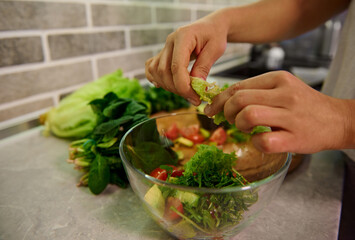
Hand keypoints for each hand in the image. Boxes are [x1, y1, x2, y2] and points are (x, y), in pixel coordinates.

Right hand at [145, 12, 227, 104]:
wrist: (211, 26)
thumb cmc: (215, 35)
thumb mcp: (215, 49)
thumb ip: (204, 66)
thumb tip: (195, 86)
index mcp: (183, 37)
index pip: (176, 66)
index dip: (183, 86)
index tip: (195, 98)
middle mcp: (170, 41)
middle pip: (164, 71)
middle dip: (178, 89)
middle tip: (194, 98)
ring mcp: (164, 47)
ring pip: (156, 71)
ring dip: (169, 86)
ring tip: (186, 92)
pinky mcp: (163, 53)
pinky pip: (151, 67)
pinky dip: (156, 78)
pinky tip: (167, 86)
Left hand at [204, 71, 350, 152]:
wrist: (338, 120)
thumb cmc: (304, 106)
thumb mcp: (282, 89)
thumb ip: (255, 91)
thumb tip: (223, 101)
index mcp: (278, 78)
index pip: (238, 86)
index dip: (219, 100)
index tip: (211, 109)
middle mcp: (285, 93)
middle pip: (239, 99)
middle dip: (227, 112)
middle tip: (232, 120)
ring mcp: (291, 116)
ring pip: (248, 115)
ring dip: (240, 125)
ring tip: (247, 128)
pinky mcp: (295, 138)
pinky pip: (263, 141)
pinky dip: (256, 143)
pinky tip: (262, 140)